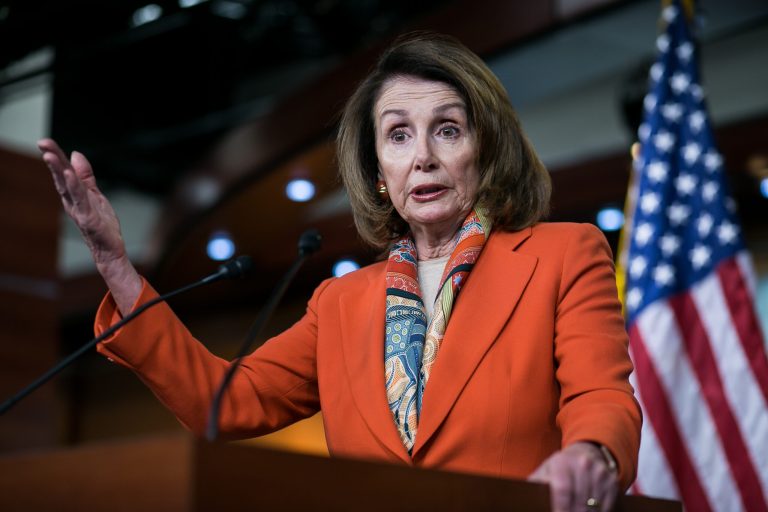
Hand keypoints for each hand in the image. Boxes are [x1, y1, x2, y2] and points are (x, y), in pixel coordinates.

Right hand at [39, 138, 140, 313]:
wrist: (110, 250)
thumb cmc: (102, 224)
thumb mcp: (95, 195)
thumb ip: (85, 177)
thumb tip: (75, 154)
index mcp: (73, 195)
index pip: (63, 173)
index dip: (56, 157)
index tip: (45, 142)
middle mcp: (72, 202)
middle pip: (61, 177)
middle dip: (52, 160)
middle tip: (42, 142)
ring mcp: (79, 210)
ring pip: (67, 188)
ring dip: (59, 171)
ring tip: (50, 156)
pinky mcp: (88, 218)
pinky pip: (80, 201)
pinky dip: (74, 187)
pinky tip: (70, 175)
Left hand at [528, 442, 617, 511]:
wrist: (583, 454)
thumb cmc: (558, 469)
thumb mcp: (544, 472)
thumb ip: (537, 486)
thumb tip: (528, 499)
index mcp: (561, 462)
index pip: (563, 489)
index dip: (561, 508)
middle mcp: (583, 464)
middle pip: (579, 501)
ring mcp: (599, 472)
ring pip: (593, 506)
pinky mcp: (611, 481)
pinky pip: (606, 507)